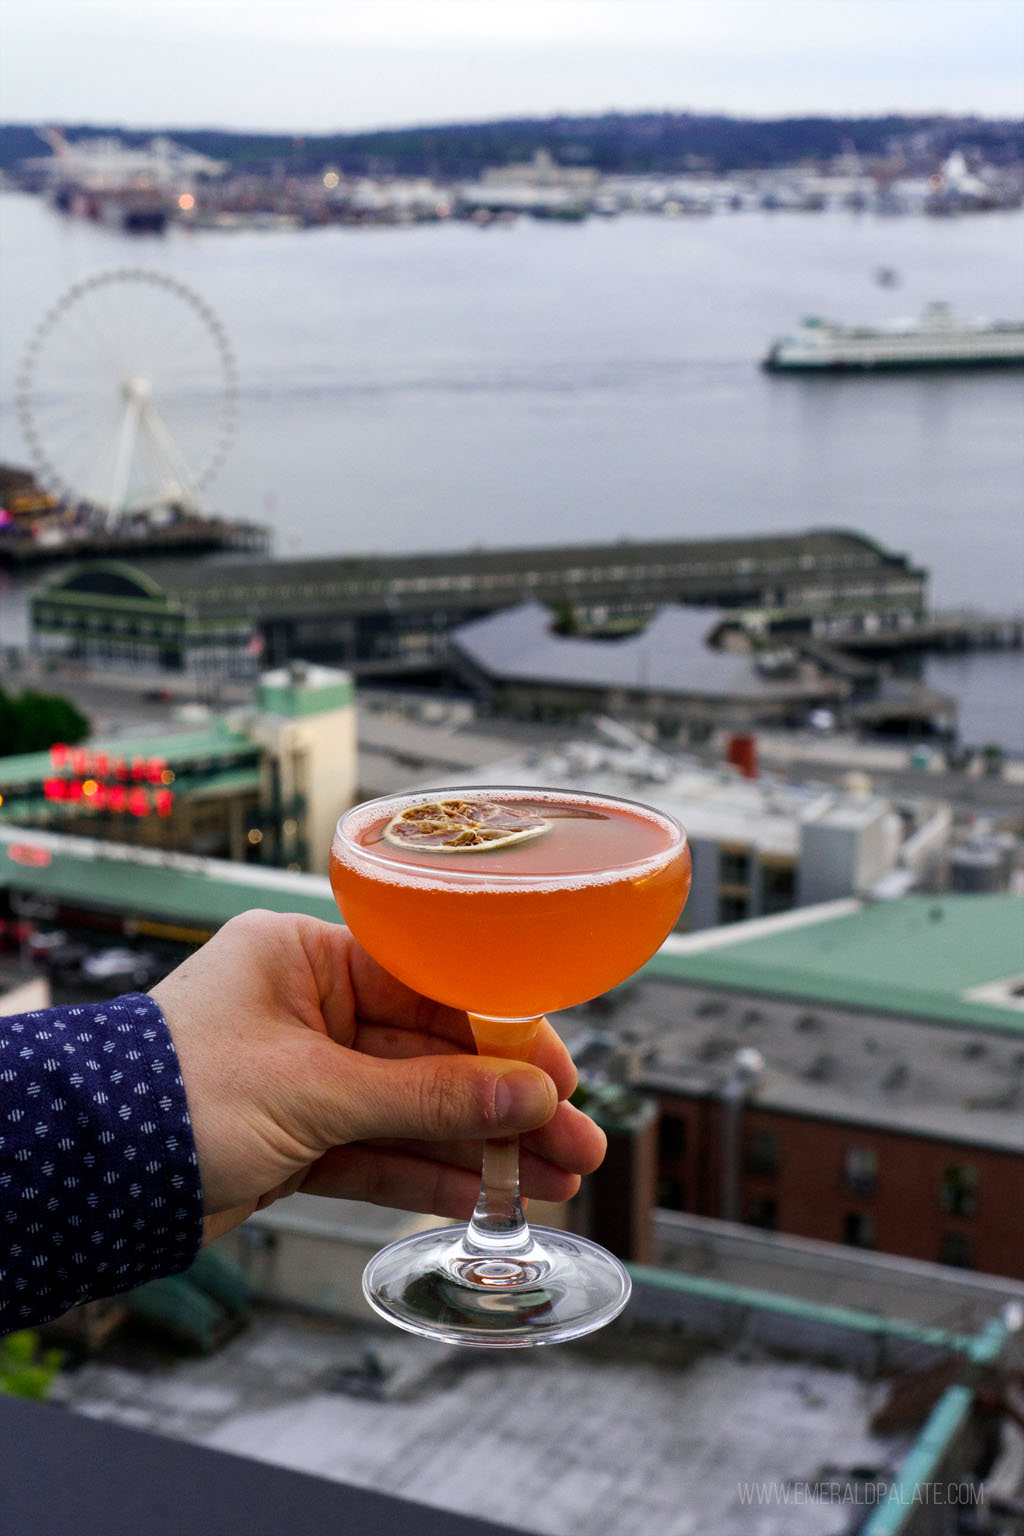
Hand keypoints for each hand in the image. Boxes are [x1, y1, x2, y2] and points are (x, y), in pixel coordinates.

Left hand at [151, 910, 606, 1242]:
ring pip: (412, 1109)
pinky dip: (428, 1175)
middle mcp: (308, 1009)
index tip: (560, 1074)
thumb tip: (528, 1099)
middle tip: (579, 1140)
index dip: (501, 1033)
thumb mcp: (313, 1091)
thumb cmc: (174, 1097)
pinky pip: (377, 1152)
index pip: (430, 986)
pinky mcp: (295, 1139)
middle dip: (503, 1102)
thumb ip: (424, 1098)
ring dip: (479, 1146)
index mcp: (304, 958)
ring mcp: (303, 1076)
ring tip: (557, 1179)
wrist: (80, 1179)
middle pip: (431, 1054)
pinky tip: (486, 1196)